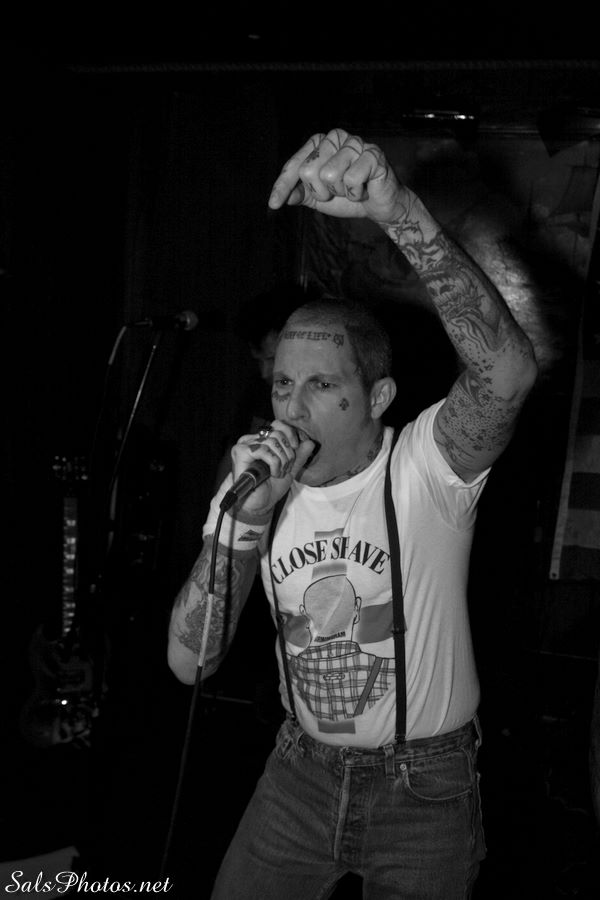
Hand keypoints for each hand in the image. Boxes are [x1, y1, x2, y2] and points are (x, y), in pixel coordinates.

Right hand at [230, 421, 314, 511]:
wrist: (260, 504)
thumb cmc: (271, 487)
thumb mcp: (290, 470)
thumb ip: (299, 457)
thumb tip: (310, 443)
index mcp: (262, 440)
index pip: (278, 424)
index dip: (291, 434)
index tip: (296, 448)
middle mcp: (251, 440)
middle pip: (277, 432)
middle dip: (288, 452)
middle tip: (287, 467)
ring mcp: (244, 445)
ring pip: (273, 441)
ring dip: (282, 460)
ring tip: (279, 473)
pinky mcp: (240, 452)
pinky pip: (264, 450)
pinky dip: (274, 463)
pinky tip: (273, 473)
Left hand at [268, 127, 405, 223]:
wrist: (378, 205)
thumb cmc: (347, 196)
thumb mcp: (318, 197)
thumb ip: (299, 193)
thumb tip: (282, 198)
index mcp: (319, 143)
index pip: (294, 165)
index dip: (283, 186)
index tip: (274, 205)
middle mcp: (335, 137)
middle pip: (309, 171)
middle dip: (321, 191)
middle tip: (337, 192)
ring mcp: (355, 143)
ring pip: (329, 175)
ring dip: (341, 192)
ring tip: (352, 189)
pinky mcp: (373, 154)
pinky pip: (351, 180)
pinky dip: (356, 193)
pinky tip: (364, 188)